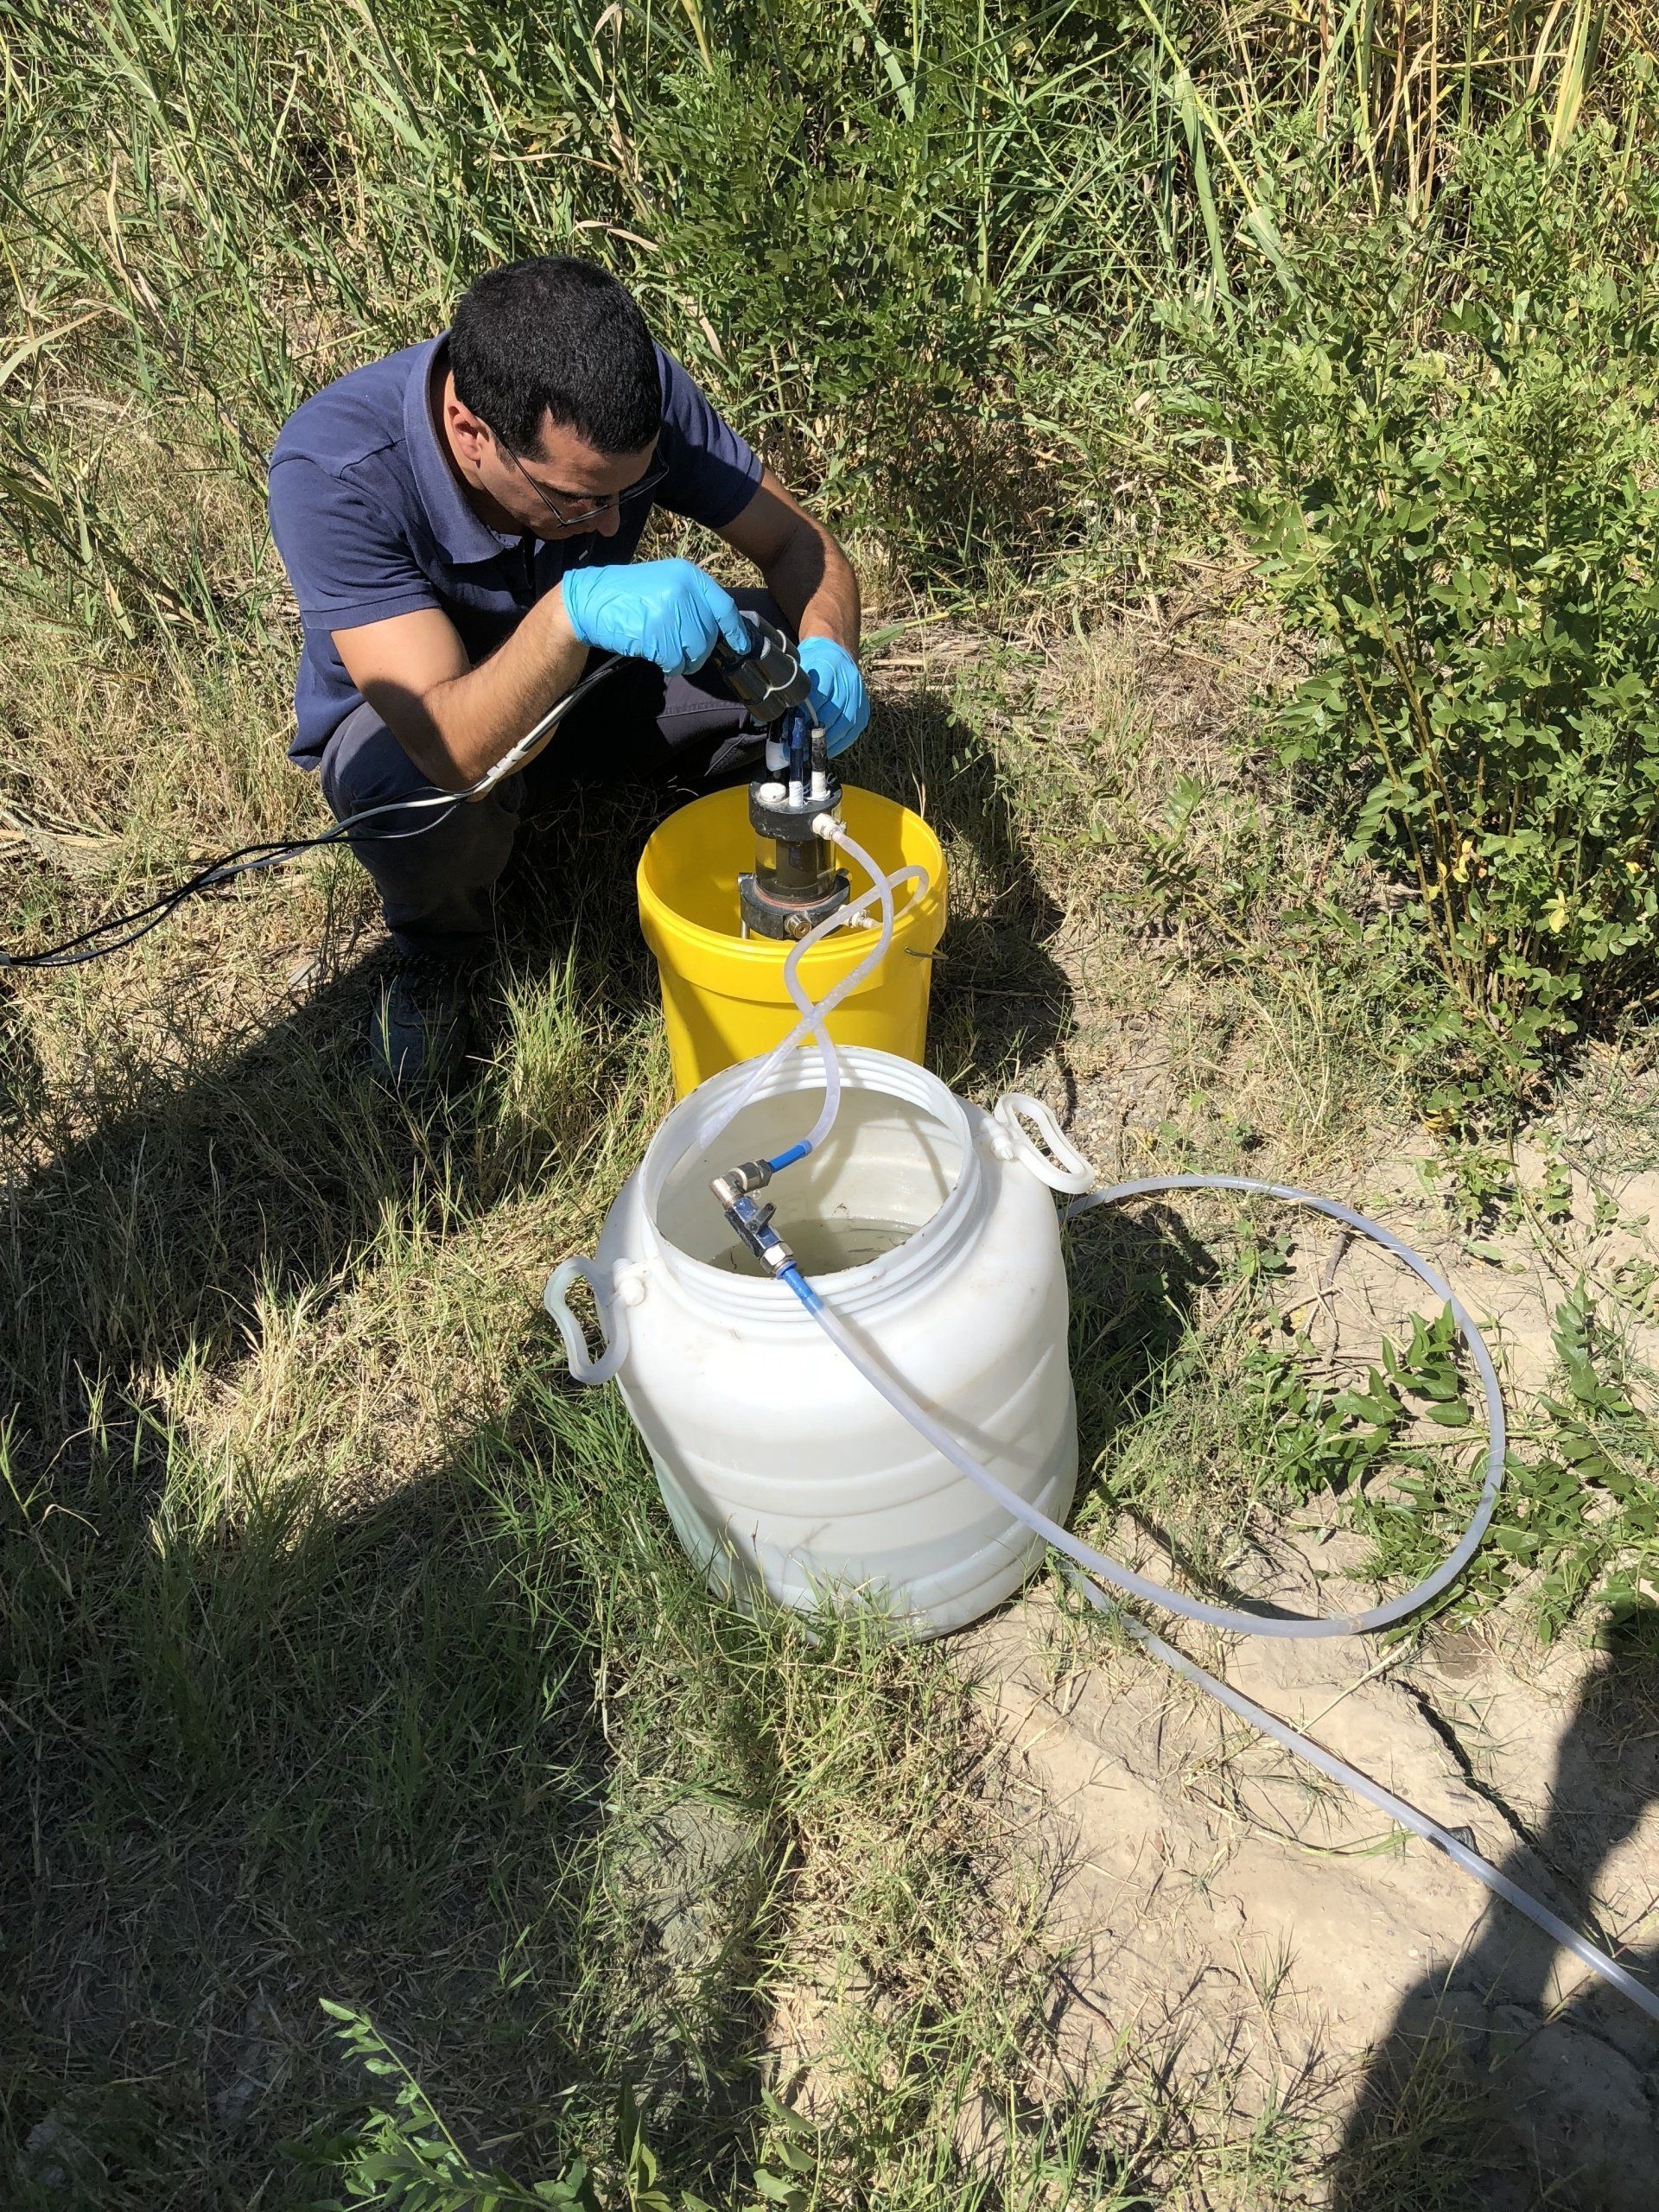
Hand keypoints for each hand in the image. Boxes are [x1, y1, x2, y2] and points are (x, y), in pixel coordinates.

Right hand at [559, 558, 750, 675]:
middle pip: (709, 636)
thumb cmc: (628, 596)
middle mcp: (684, 590)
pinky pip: (676, 661)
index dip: (735, 631)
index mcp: (688, 575)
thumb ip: (693, 600)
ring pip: (696, 652)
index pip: (724, 607)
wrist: (591, 601)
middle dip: (697, 650)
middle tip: (677, 647)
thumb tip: (720, 629)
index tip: (741, 646)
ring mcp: (671, 612)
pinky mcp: (657, 633)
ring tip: (663, 649)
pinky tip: (654, 653)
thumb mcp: (665, 583)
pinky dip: (668, 665)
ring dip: (683, 660)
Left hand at [798, 636, 869, 757]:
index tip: (792, 727)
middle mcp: (848, 680)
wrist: (838, 655)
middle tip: (797, 745)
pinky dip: (839, 743)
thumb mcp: (800, 668)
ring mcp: (859, 696)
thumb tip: (776, 714)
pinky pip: (853, 731)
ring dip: (827, 741)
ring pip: (845, 724)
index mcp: (829, 666)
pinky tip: (825, 749)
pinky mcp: (864, 709)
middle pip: (833, 711)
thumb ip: (792, 688)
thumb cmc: (814, 664)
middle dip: (814, 732)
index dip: (806, 714)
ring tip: (809, 751)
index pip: (819, 694)